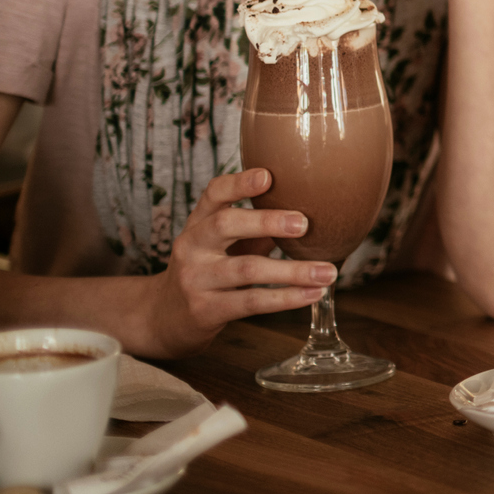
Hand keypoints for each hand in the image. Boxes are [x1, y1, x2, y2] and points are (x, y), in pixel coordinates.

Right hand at [143, 169, 337, 355]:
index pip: (213, 193)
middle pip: (225, 224)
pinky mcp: (205, 310)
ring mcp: (195, 279)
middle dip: (267, 221)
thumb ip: (257, 227)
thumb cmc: (209, 270)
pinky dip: (286, 298)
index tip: (268, 175)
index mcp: (199, 222)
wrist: (165, 317)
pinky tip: (312, 294)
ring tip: (327, 272)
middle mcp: (192, 246)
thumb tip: (315, 212)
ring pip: (246, 269)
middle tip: (305, 224)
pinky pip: (251, 302)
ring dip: (292, 271)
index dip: (239, 183)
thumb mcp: (223, 243)